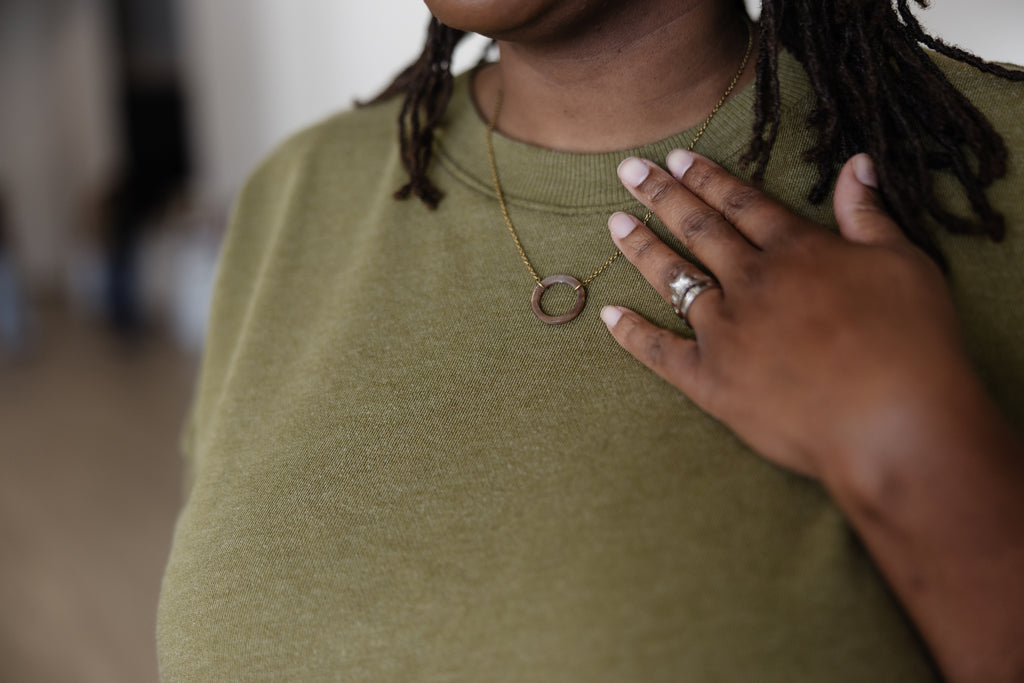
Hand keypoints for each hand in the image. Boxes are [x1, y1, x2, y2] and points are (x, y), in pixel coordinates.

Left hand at [602, 151, 973, 480]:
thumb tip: (856, 164)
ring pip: (673, 279)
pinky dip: (631, 334)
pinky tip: (608, 315)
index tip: (677, 156)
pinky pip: (660, 351)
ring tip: (614, 223)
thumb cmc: (911, 343)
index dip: (708, 177)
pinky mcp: (710, 380)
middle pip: (699, 229)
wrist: (892, 424)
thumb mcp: (903, 264)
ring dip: (641, 248)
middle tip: (629, 171)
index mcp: (795, 250)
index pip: (741, 202)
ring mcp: (725, 330)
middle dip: (661, 195)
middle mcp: (750, 281)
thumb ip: (868, 215)